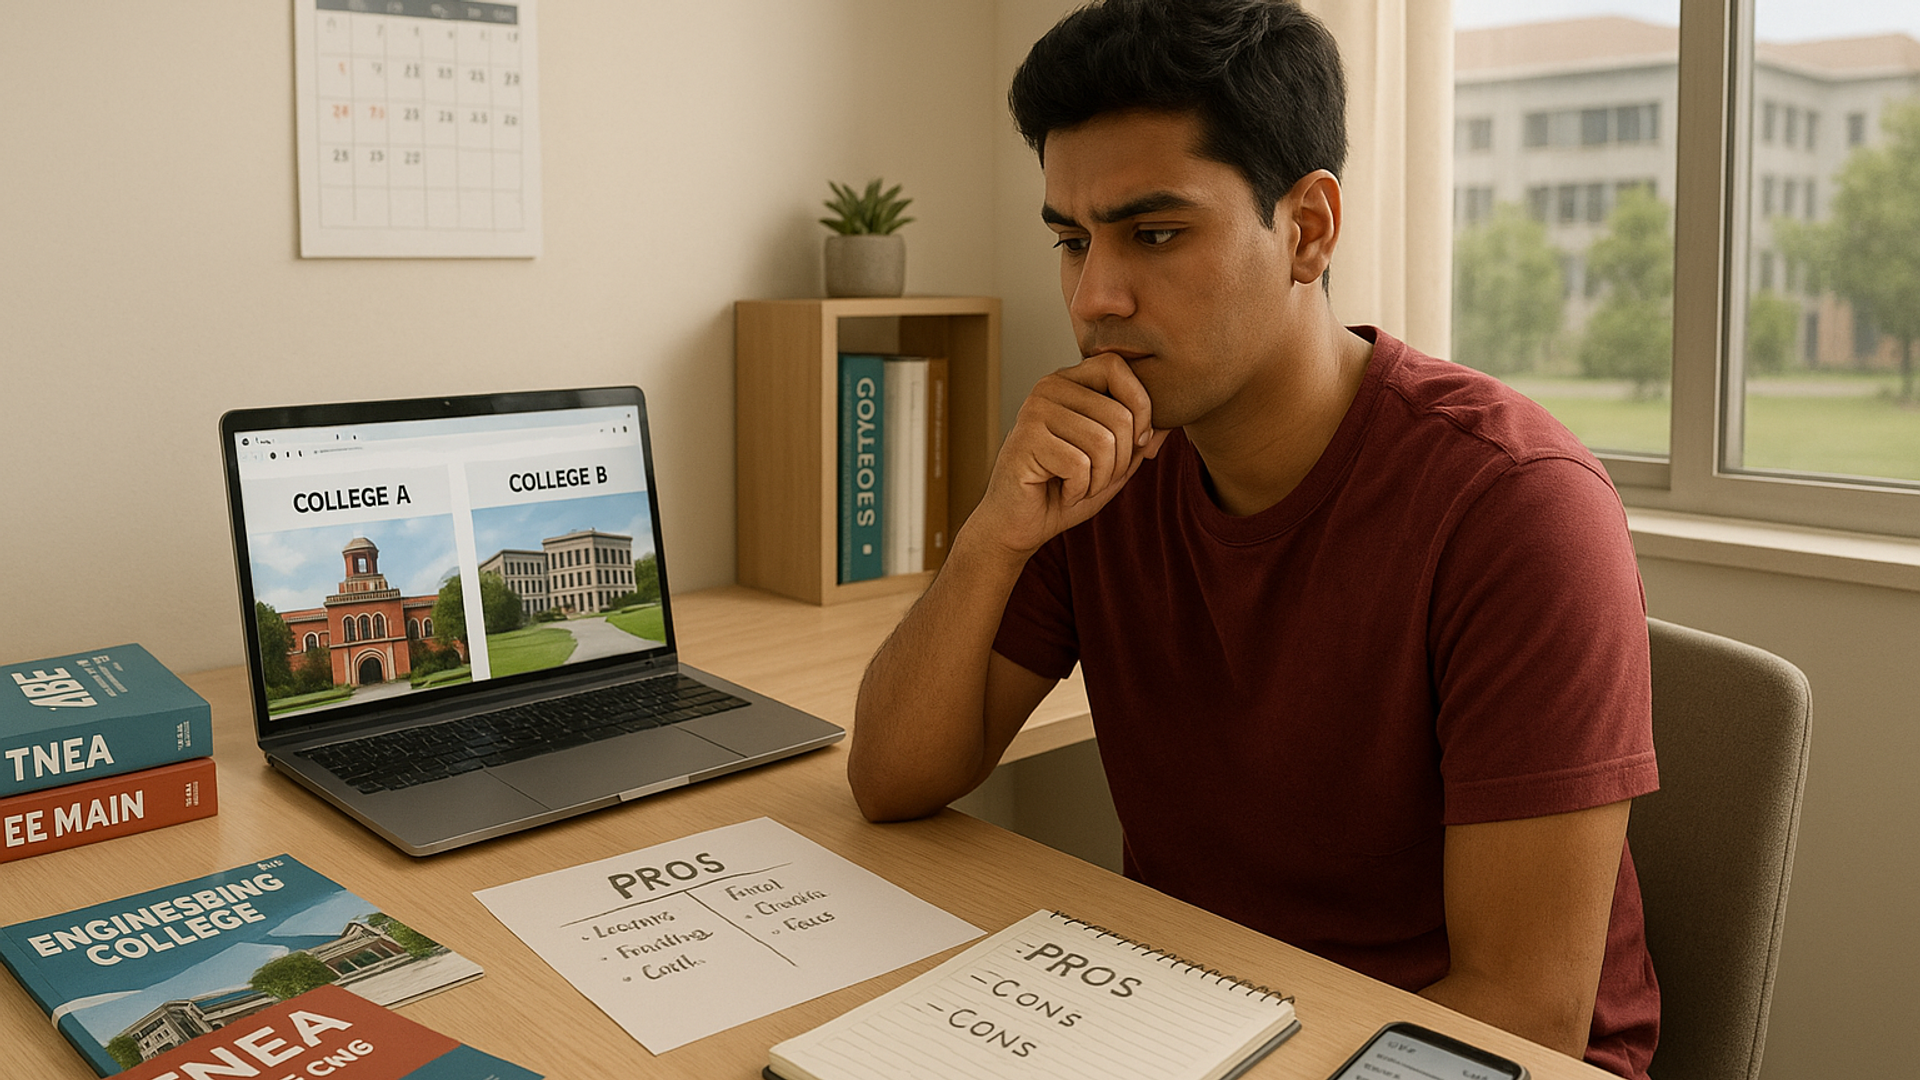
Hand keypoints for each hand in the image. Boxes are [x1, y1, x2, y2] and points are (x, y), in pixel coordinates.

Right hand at [969, 352, 1170, 559]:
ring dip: (1100, 479)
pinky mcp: (1025, 439)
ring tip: (1078, 486)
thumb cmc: (1065, 490)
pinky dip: (1079, 490)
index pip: (1118, 367)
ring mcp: (1034, 410)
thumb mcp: (1115, 463)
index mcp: (1070, 381)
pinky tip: (1060, 492)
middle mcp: (1049, 387)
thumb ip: (1140, 439)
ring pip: (1103, 442)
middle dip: (1122, 460)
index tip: (1137, 443)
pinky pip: (1080, 464)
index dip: (1140, 406)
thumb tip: (1168, 424)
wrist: (1017, 525)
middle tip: (1098, 478)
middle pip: (1119, 415)